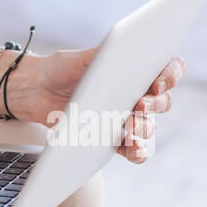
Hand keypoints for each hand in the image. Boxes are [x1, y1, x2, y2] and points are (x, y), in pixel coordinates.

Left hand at [12, 48, 185, 164]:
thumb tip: (131, 55)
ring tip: (130, 127)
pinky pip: (134, 149)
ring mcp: (125, 117)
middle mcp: (136, 94)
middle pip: (163, 101)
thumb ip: (107, 55)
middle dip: (156, 104)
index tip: (157, 82)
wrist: (35, 89)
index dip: (171, 75)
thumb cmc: (61, 68)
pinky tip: (133, 149)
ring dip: (145, 128)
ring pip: (149, 126)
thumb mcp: (83, 56)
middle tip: (140, 105)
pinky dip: (138, 151)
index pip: (168, 69)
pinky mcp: (112, 137)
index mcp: (135, 69)